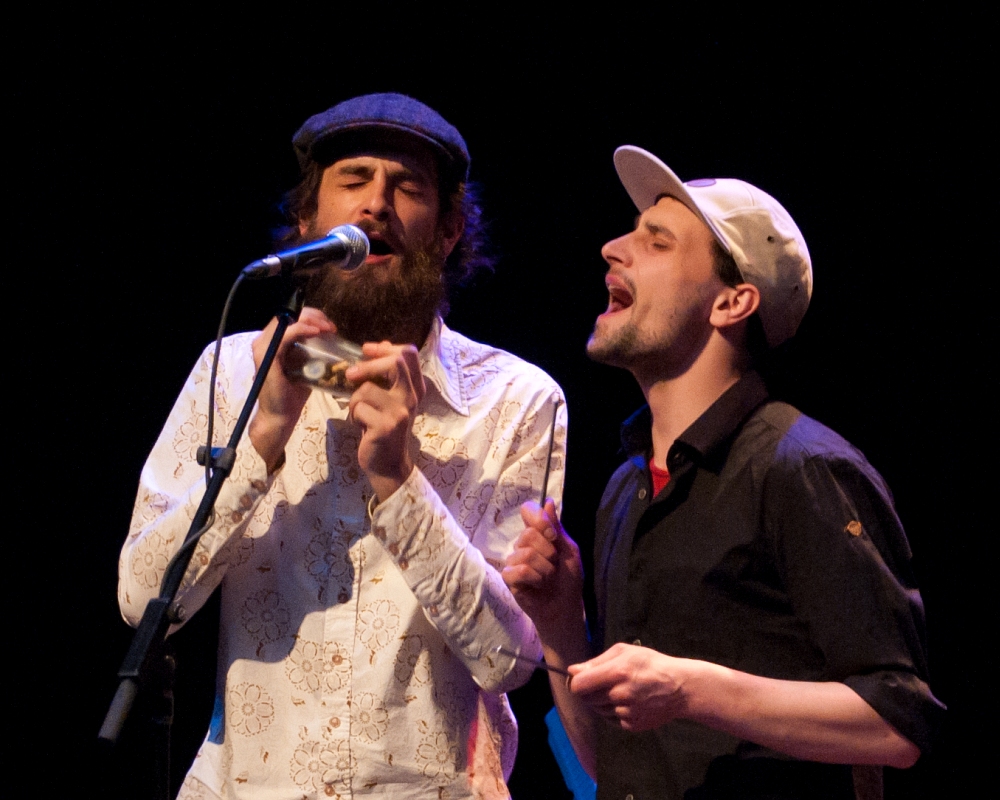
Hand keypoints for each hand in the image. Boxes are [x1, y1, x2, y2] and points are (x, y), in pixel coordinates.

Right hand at [249, 307, 335, 471]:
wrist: (282, 415)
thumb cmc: (294, 393)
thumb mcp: (305, 366)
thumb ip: (311, 351)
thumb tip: (330, 340)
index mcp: (273, 341)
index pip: (291, 318)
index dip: (312, 317)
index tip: (330, 327)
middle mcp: (264, 340)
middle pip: (289, 315)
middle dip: (313, 316)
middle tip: (331, 327)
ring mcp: (263, 347)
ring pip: (287, 320)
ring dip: (310, 320)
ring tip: (327, 328)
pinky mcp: (266, 356)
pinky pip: (285, 334)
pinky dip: (301, 329)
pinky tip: (316, 332)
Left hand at [346, 341, 424, 501]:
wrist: (389, 464)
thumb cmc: (385, 428)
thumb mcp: (391, 399)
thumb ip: (388, 376)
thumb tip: (381, 345)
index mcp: (415, 388)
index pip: (409, 354)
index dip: (385, 348)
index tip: (366, 350)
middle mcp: (412, 398)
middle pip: (395, 363)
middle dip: (367, 366)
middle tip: (350, 375)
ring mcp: (400, 413)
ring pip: (366, 388)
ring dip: (354, 401)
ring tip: (360, 414)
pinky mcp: (385, 426)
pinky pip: (359, 408)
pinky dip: (353, 416)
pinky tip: (361, 426)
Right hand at [502, 500, 584, 643]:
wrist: (564, 607)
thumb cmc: (568, 579)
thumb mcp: (569, 551)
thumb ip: (557, 528)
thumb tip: (548, 502)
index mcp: (538, 534)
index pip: (528, 511)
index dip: (538, 519)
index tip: (552, 534)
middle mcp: (523, 544)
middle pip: (528, 534)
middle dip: (548, 551)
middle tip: (554, 564)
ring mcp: (514, 560)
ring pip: (526, 553)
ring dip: (545, 569)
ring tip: (548, 578)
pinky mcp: (509, 577)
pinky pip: (519, 570)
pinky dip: (535, 578)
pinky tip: (537, 585)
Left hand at [568, 643, 694, 731]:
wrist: (680, 688)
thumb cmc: (650, 664)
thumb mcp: (625, 652)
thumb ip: (596, 661)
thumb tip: (573, 671)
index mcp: (616, 673)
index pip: (579, 686)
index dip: (576, 682)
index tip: (582, 679)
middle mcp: (619, 695)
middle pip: (587, 699)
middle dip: (590, 691)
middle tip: (605, 682)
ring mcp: (626, 713)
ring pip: (598, 710)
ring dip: (603, 701)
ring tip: (621, 690)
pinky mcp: (632, 726)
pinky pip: (612, 719)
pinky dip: (615, 712)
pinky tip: (630, 701)